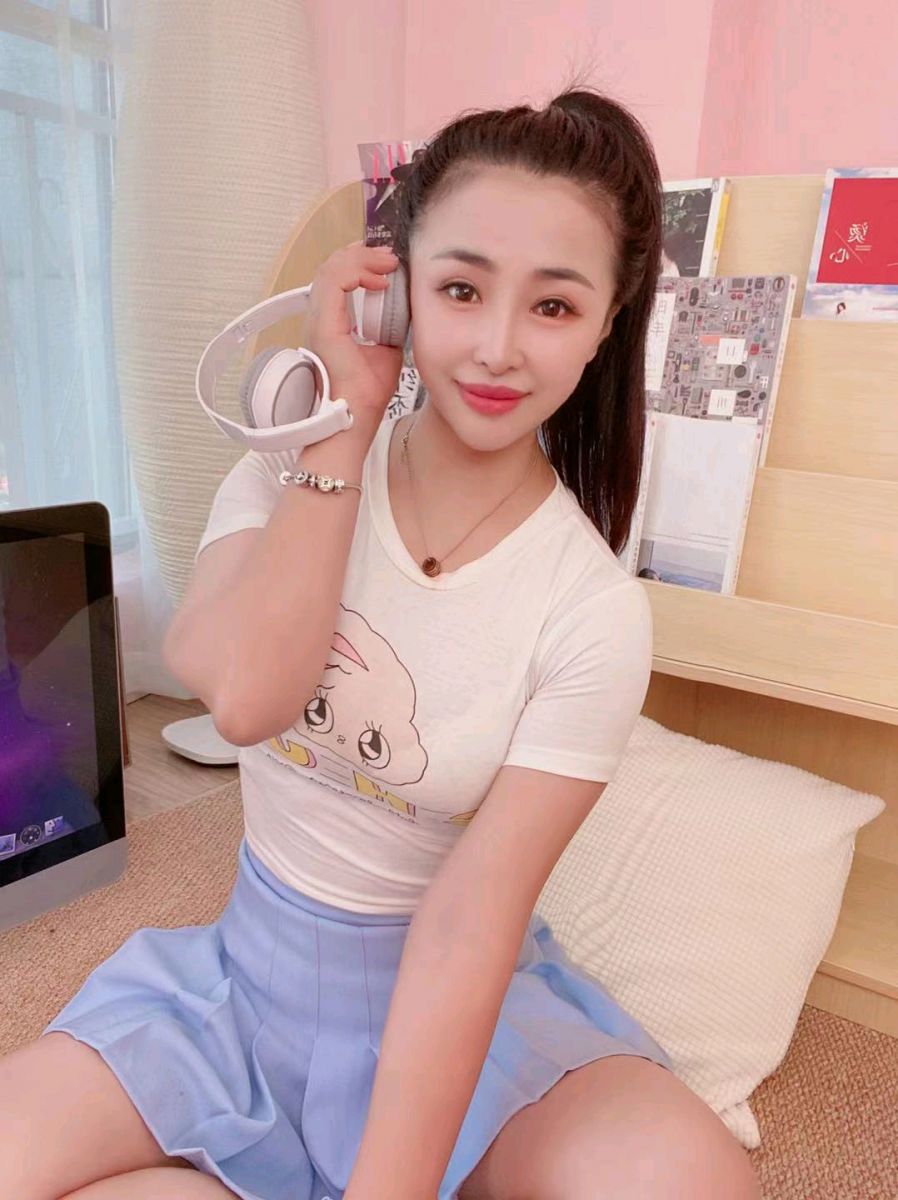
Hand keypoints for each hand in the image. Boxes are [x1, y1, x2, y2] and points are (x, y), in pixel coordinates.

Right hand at [304, 240, 404, 418]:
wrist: (357, 418)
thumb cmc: (366, 394)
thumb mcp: (388, 349)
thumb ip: (391, 326)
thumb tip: (405, 308)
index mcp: (332, 322)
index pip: (339, 278)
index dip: (361, 262)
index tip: (388, 262)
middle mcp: (320, 318)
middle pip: (333, 267)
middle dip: (362, 254)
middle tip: (390, 256)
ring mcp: (319, 321)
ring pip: (331, 268)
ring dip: (362, 259)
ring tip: (387, 262)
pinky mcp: (324, 325)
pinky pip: (333, 282)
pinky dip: (357, 273)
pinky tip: (379, 280)